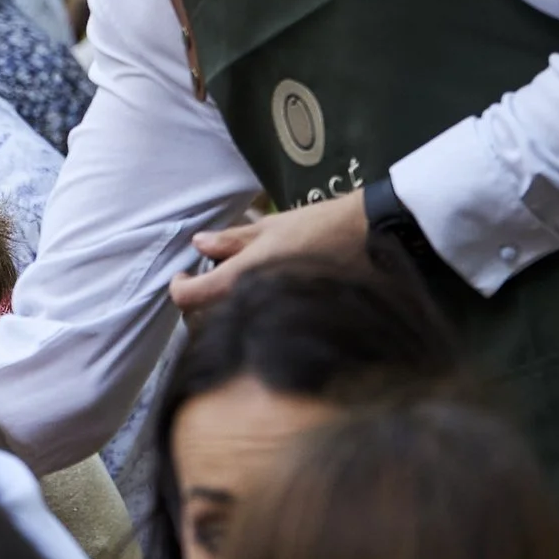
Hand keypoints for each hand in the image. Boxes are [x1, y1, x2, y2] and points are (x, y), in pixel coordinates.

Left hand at [171, 187, 366, 311]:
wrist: (379, 241)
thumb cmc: (325, 226)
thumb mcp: (273, 226)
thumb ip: (233, 240)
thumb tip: (199, 244)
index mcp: (244, 277)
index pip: (190, 299)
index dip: (179, 287)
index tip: (182, 275)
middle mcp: (257, 306)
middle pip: (204, 322)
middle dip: (198, 304)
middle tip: (205, 281)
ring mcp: (278, 323)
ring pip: (233, 329)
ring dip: (223, 313)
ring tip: (235, 288)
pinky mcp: (299, 329)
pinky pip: (263, 332)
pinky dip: (253, 320)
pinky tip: (264, 299)